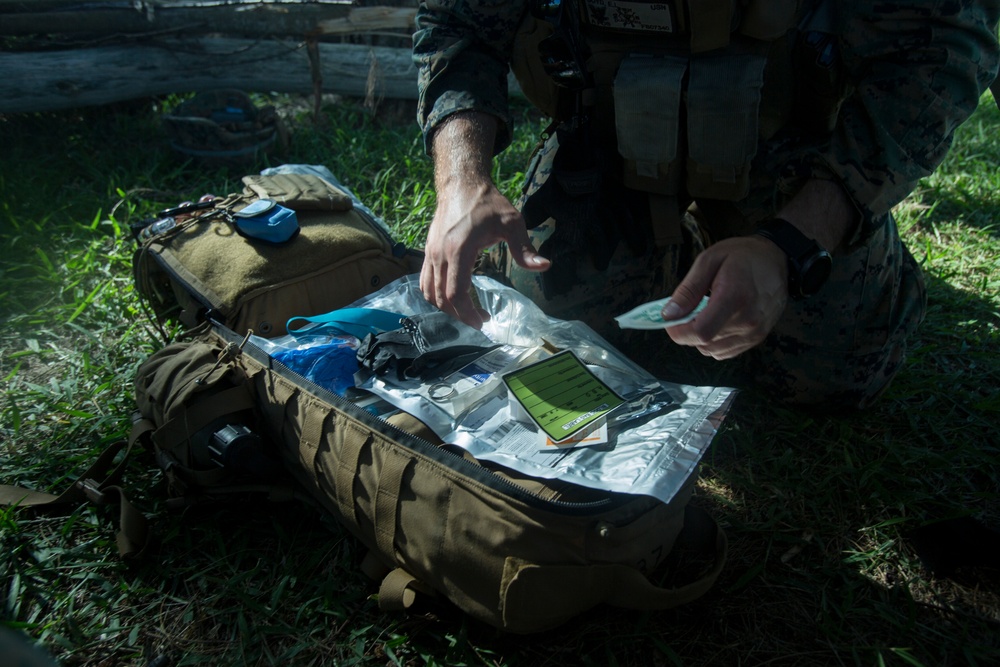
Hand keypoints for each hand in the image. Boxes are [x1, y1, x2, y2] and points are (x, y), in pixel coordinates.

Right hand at [421, 112, 548, 327]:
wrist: (461, 184)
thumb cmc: (487, 203)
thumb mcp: (512, 222)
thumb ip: (525, 248)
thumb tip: (544, 266)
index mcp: (459, 250)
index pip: (456, 293)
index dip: (468, 313)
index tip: (483, 321)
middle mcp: (440, 254)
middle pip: (442, 298)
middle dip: (460, 315)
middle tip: (479, 320)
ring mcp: (430, 253)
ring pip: (429, 293)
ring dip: (446, 308)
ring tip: (466, 311)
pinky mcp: (427, 252)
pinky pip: (424, 281)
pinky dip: (434, 295)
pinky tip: (450, 297)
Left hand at [661, 236, 787, 359]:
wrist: (776, 259)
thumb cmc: (743, 256)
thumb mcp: (709, 260)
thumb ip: (688, 289)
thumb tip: (669, 314)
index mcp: (735, 298)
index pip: (700, 331)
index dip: (679, 331)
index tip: (671, 320)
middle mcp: (748, 320)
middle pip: (704, 342)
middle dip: (688, 331)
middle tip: (689, 310)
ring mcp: (755, 332)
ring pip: (712, 351)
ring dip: (701, 337)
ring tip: (706, 313)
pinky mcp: (757, 338)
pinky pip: (725, 352)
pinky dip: (714, 342)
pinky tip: (718, 321)